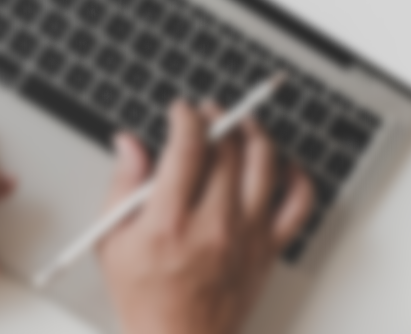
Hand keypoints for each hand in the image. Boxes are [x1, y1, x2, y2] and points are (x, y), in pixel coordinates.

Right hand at [99, 100, 315, 333]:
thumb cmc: (144, 299)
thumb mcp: (112, 242)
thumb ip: (122, 186)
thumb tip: (129, 144)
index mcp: (169, 222)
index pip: (187, 147)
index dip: (186, 117)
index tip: (181, 111)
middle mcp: (213, 225)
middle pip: (227, 149)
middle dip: (217, 118)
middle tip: (207, 113)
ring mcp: (247, 236)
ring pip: (264, 164)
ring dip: (254, 133)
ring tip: (242, 123)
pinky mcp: (268, 249)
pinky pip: (299, 203)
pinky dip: (297, 176)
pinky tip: (281, 164)